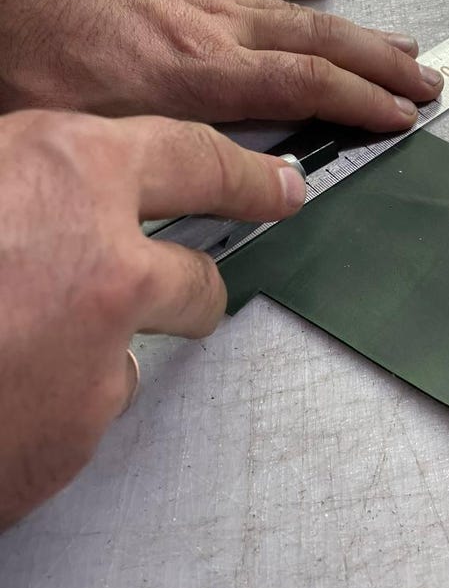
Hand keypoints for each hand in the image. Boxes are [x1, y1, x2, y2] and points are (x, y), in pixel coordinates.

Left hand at [0, 0, 441, 128]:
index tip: (401, 119)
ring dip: (358, 30)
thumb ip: (156, 160)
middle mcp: (216, 31)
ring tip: (404, 44)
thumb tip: (198, 202)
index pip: (303, 89)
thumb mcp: (91, 131)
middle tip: (427, 82)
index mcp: (200, 75)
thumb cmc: (33, 50)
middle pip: (320, 47)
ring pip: (301, 12)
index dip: (360, 105)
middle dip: (381, 68)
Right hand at [0, 108, 306, 528]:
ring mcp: (99, 351)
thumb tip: (46, 188)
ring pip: (136, 350)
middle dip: (193, 288)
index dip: (247, 174)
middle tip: (184, 292)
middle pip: (198, 277)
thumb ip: (19, 180)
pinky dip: (55, 401)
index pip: (196, 159)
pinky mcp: (79, 427)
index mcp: (66, 170)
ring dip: (102, 350)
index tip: (281, 185)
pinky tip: (1, 390)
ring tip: (29, 347)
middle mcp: (105, 258)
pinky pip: (85, 405)